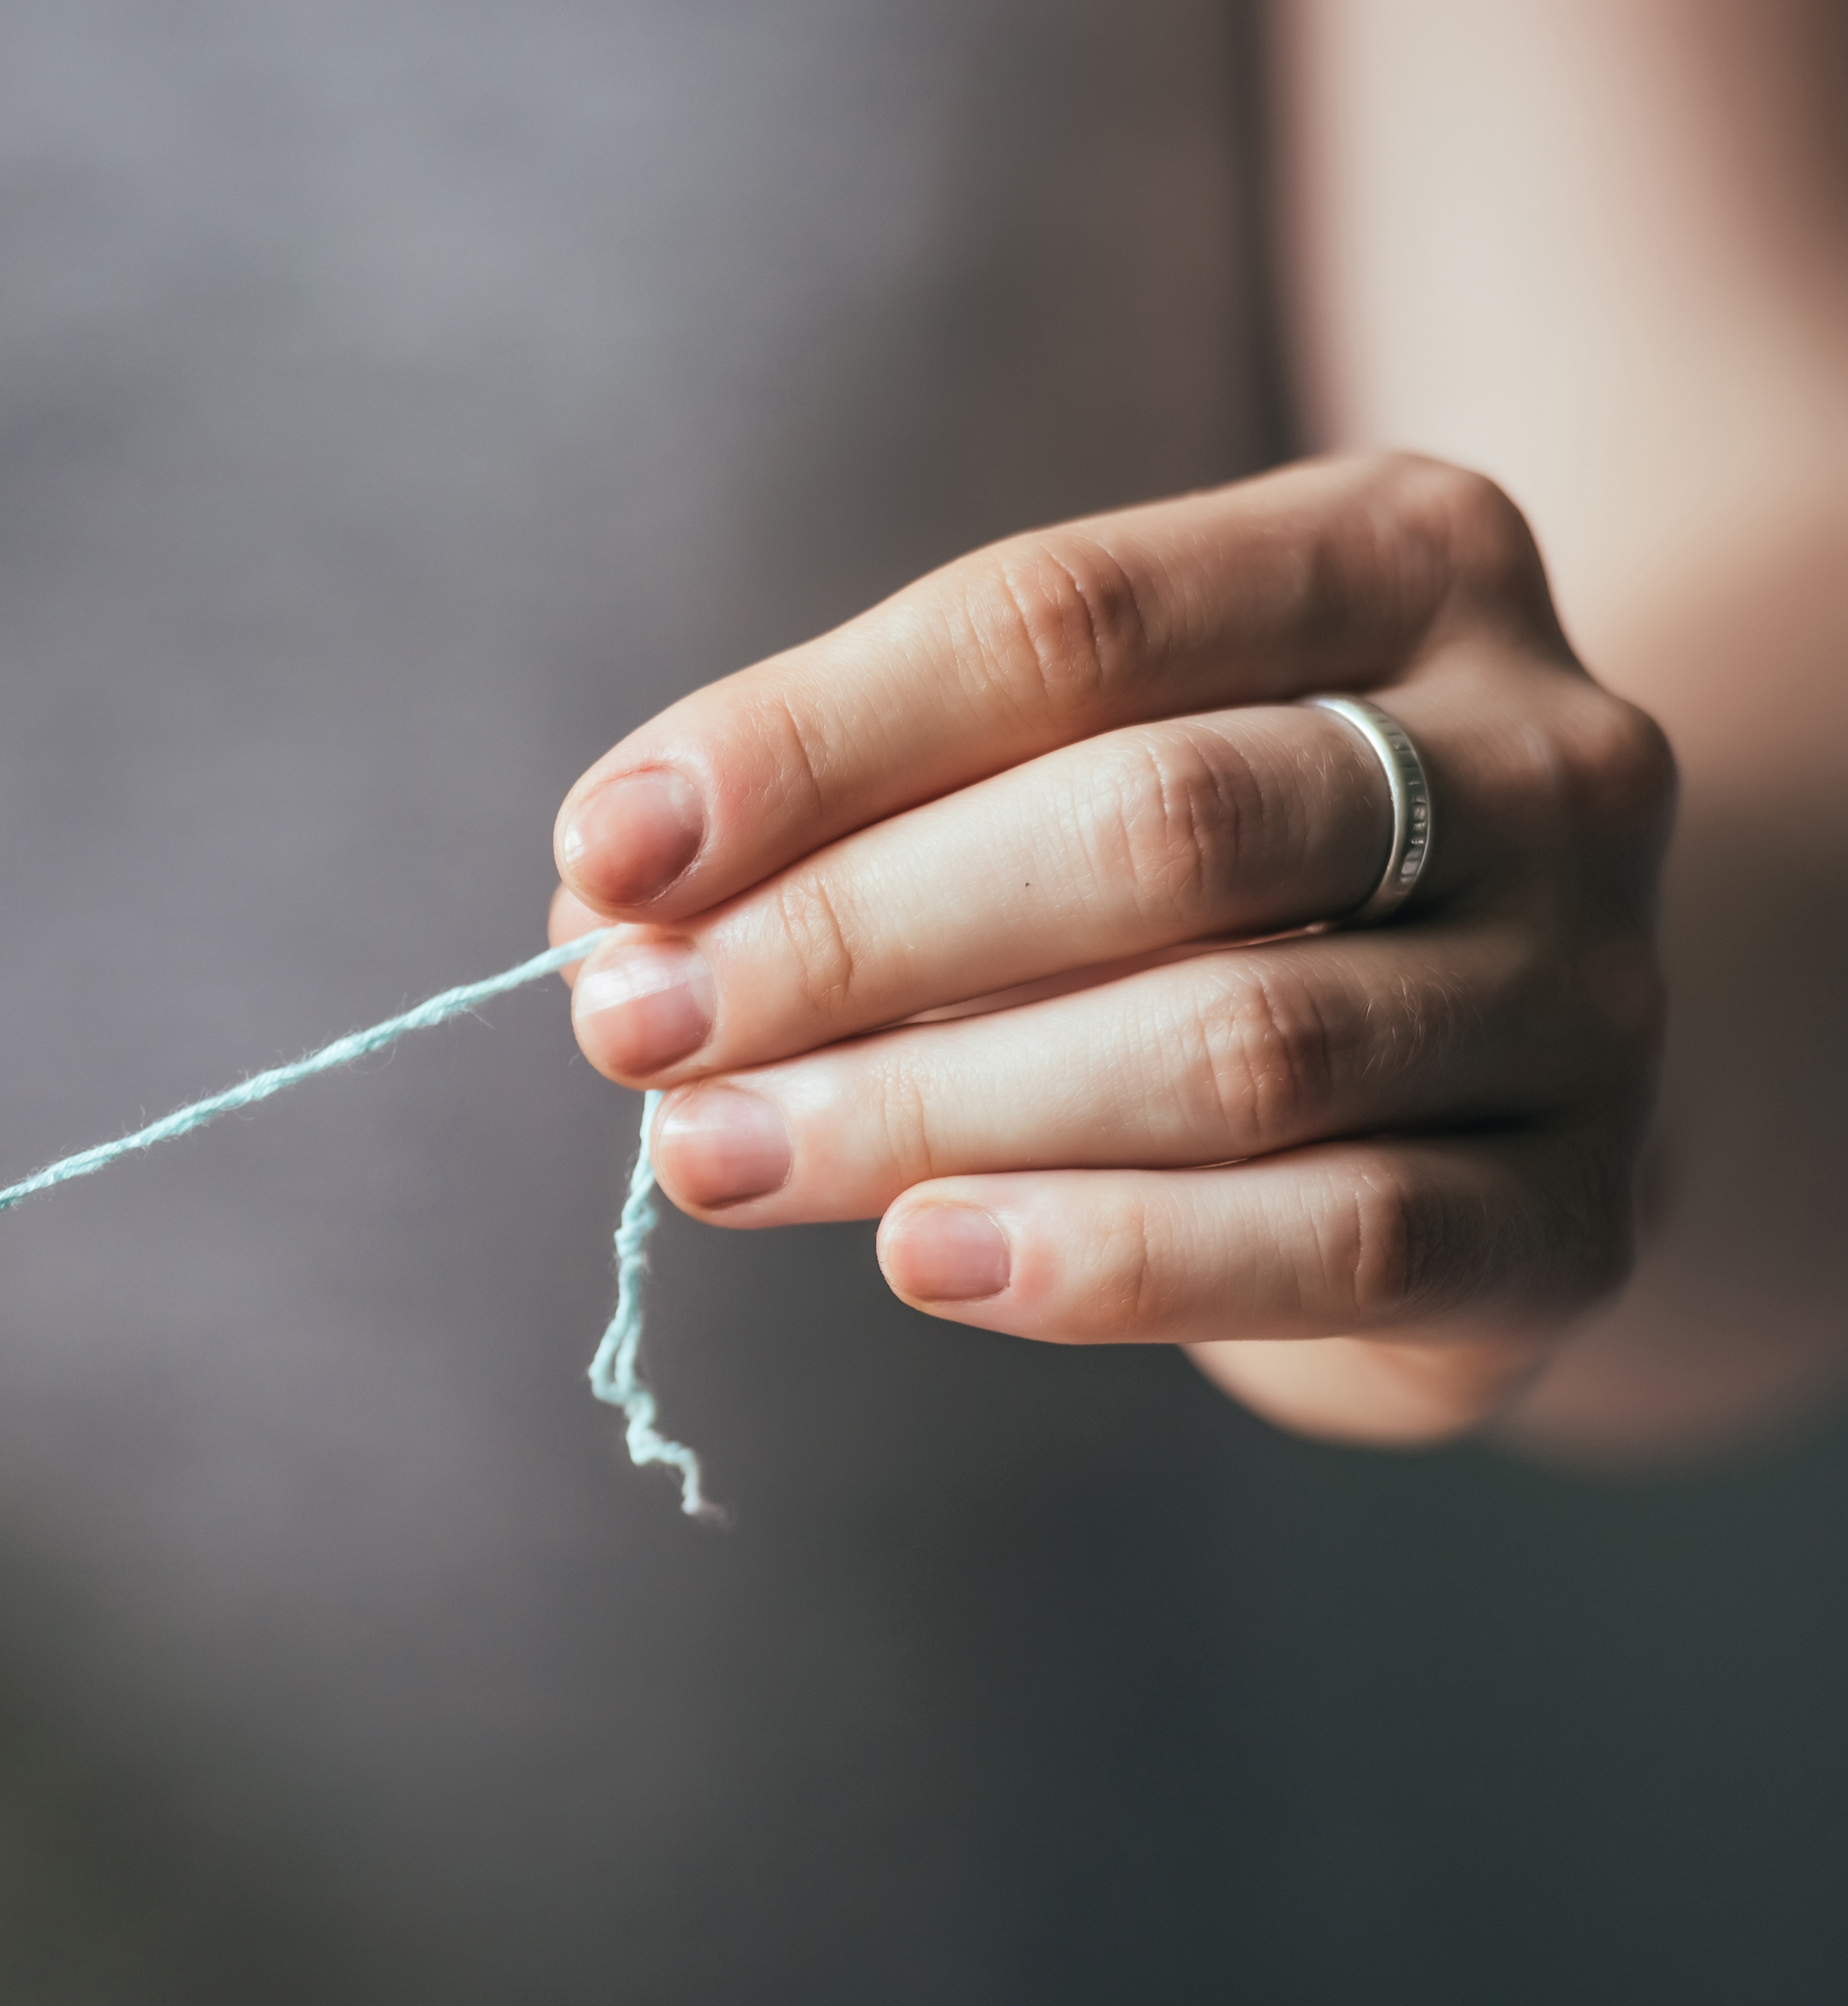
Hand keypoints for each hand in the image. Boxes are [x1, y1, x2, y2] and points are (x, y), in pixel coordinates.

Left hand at [551, 455, 1674, 1444]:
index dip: (812, 741)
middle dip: (851, 935)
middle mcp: (1539, 749)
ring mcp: (1589, 985)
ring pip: (1237, 1044)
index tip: (607, 855)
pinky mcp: (1581, 1208)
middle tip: (637, 1028)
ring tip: (713, 1157)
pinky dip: (1109, 1256)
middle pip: (1156, 825)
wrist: (1498, 1068)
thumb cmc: (1211, 892)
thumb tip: (604, 906)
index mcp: (1393, 559)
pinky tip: (925, 1257)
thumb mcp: (1054, 775)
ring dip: (927, 1109)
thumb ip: (859, 812)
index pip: (1064, 619)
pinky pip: (1343, 1237)